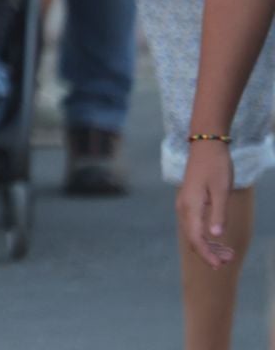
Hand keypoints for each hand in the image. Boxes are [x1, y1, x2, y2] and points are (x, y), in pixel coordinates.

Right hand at [177, 141, 236, 268]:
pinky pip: (195, 224)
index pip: (196, 237)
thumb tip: (215, 236)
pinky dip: (206, 235)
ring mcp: (185, 204)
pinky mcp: (190, 202)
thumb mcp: (222, 190)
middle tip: (228, 261)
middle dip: (209, 252)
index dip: (207, 253)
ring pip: (194, 232)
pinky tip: (218, 240)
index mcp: (191, 206)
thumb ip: (218, 213)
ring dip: (209, 245)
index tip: (219, 266)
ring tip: (227, 254)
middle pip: (193, 237)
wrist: (206, 146)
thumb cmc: (216, 166)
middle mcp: (184, 207)